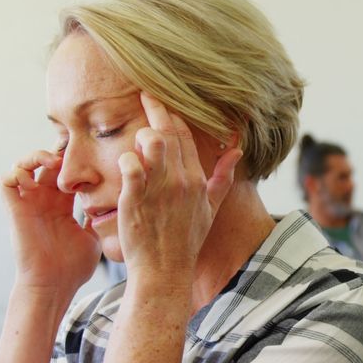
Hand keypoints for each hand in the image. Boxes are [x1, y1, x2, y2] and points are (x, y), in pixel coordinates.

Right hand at [1, 149, 100, 293]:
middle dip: (58, 152)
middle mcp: (44, 201)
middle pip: (46, 163)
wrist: (54, 284)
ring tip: (52, 161)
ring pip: (23, 166)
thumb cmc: (73, 267)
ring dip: (35, 157)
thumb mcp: (92, 238)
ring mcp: (29, 204)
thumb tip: (117, 209)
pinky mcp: (15, 209)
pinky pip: (6, 180)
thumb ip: (98, 221)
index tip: (91, 155)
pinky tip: (33, 178)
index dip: (74, 161)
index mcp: (62, 206)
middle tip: (72, 149)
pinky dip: (16, 172)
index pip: (66, 174)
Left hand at [116, 93, 241, 285]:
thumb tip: (237, 152)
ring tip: (136, 137)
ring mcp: (159, 190)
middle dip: (155, 108)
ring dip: (142, 134)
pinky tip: (125, 162)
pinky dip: (126, 159)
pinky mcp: (136, 199)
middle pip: (169, 133)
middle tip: (144, 92)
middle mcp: (181, 181)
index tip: (161, 99)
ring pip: (152, 143)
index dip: (173, 115)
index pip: (185, 137)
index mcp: (196, 180)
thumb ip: (222, 179)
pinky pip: (130, 166)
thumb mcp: (210, 209)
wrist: (165, 270)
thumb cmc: (185, 241)